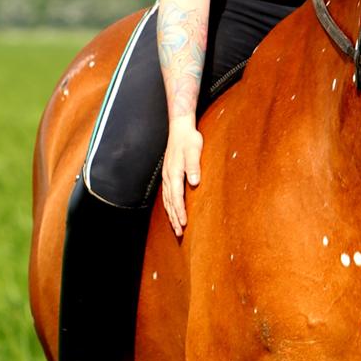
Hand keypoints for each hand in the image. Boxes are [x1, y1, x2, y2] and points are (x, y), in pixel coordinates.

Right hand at [162, 117, 202, 236]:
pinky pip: (167, 194)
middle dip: (174, 218)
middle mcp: (168, 176)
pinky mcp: (168, 174)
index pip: (176, 197)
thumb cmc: (189, 139)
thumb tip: (194, 182)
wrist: (179, 128)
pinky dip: (168, 205)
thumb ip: (194, 166)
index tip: (183, 223)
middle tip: (179, 233)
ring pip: (167, 200)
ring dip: (171, 214)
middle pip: (170, 202)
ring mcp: (166, 175)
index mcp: (174, 172)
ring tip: (176, 226)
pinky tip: (171, 210)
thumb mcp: (194, 150)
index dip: (180, 211)